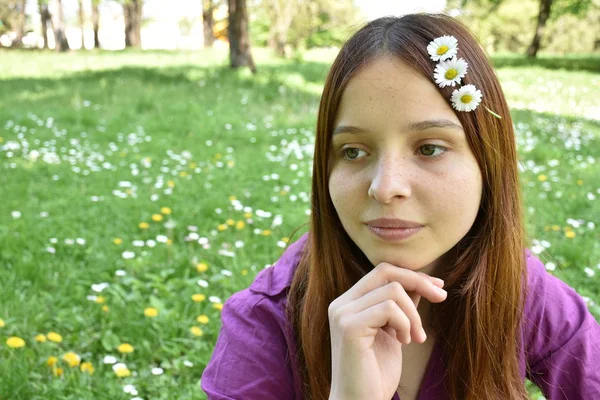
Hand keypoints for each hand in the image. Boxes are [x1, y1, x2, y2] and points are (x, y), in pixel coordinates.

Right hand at [327, 262, 446, 399]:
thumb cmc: (376, 373)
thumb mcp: (394, 332)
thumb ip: (401, 307)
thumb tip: (422, 282)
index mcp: (349, 303)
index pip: (382, 272)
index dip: (412, 275)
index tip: (438, 288)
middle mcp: (341, 304)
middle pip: (385, 271)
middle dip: (418, 281)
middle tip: (441, 297)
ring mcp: (343, 314)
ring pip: (392, 291)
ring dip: (413, 315)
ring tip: (414, 338)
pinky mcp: (349, 327)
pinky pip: (388, 309)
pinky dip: (405, 324)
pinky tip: (404, 342)